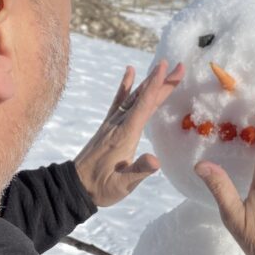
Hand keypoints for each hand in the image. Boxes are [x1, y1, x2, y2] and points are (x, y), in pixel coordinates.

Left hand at [75, 60, 184, 207]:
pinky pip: (119, 101)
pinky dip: (126, 85)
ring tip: (164, 67)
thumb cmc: (101, 187)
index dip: (155, 87)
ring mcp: (112, 123)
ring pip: (134, 97)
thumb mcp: (122, 185)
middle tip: (179, 66)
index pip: (143, 107)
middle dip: (161, 81)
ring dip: (150, 82)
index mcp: (124, 136)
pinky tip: (130, 71)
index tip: (165, 69)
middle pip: (143, 98)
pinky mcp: (108, 125)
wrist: (76, 186)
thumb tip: (156, 162)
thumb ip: (139, 171)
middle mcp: (118, 124)